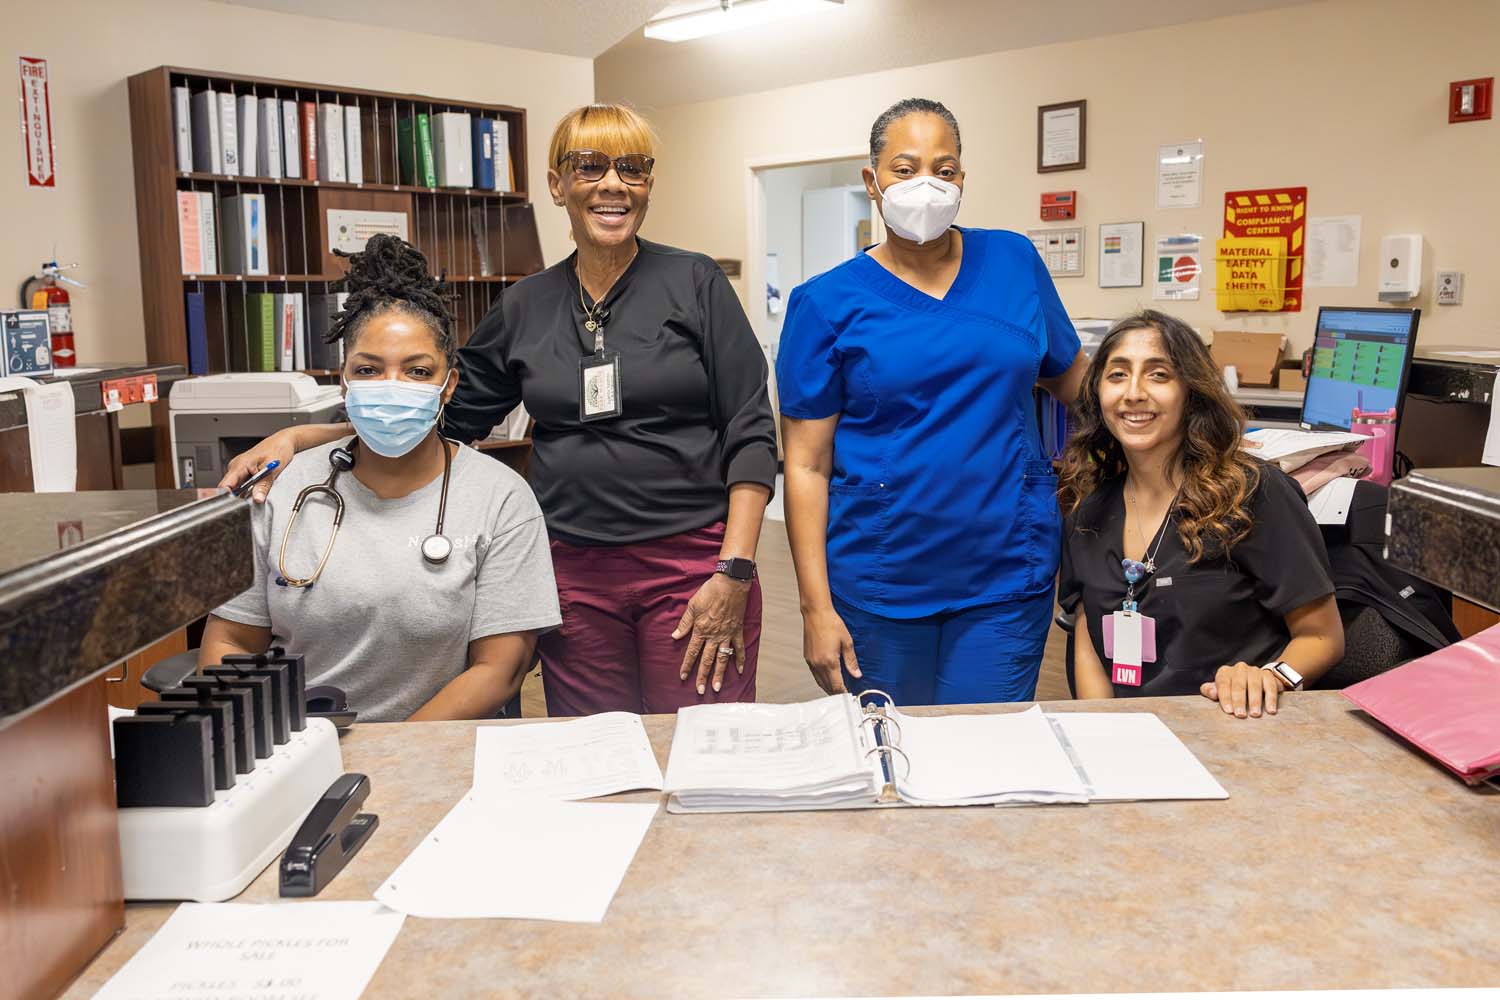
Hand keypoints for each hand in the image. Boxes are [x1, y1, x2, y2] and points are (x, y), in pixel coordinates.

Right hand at [217, 430, 296, 502]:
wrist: (283, 442)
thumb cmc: (278, 449)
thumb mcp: (273, 470)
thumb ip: (263, 486)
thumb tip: (257, 499)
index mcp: (239, 465)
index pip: (224, 485)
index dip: (227, 497)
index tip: (236, 505)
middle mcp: (236, 467)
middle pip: (229, 489)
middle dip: (238, 497)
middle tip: (252, 500)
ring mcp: (239, 470)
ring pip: (236, 488)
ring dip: (245, 494)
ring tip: (258, 491)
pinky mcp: (244, 472)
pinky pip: (242, 485)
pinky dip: (249, 489)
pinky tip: (257, 488)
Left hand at [672, 573, 750, 695]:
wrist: (730, 584)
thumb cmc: (710, 592)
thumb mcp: (693, 606)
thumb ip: (685, 623)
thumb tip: (675, 636)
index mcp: (701, 630)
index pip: (692, 652)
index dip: (687, 665)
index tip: (683, 676)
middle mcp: (714, 636)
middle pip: (707, 660)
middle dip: (702, 676)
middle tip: (700, 690)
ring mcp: (727, 635)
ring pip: (722, 658)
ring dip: (719, 674)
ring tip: (717, 687)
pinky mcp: (737, 631)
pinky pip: (739, 648)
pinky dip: (740, 659)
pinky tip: (740, 670)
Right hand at [802, 606, 859, 695]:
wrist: (816, 613)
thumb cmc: (831, 623)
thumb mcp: (847, 641)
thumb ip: (851, 661)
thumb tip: (856, 674)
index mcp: (829, 661)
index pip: (837, 685)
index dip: (844, 693)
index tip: (850, 696)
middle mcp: (818, 664)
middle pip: (827, 686)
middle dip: (837, 692)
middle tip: (846, 694)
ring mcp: (811, 662)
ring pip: (820, 682)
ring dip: (828, 687)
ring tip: (838, 689)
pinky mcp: (807, 658)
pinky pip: (815, 674)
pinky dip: (822, 679)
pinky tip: (828, 677)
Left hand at [1201, 661, 1285, 717]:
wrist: (1255, 682)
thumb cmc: (1232, 691)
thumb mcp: (1220, 691)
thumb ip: (1210, 691)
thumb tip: (1212, 693)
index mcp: (1224, 672)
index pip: (1223, 683)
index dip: (1225, 697)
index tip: (1228, 711)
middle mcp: (1239, 669)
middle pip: (1238, 685)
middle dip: (1239, 701)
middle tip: (1241, 715)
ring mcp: (1254, 671)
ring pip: (1254, 685)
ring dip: (1255, 701)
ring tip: (1255, 714)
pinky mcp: (1268, 675)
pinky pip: (1270, 686)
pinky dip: (1270, 699)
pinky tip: (1270, 710)